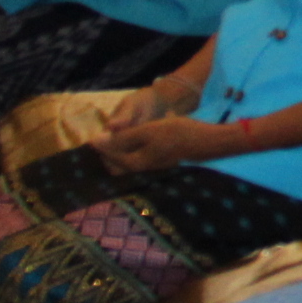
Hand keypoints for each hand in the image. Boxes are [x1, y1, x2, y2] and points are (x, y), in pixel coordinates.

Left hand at [95, 116, 238, 173]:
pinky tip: (140, 142)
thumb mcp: (147, 131)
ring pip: (126, 164)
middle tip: (111, 136)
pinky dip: (133, 153)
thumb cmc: (177, 133)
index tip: (100, 133)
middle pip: (115, 165)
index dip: (102, 144)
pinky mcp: (157, 167)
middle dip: (109, 152)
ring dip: (122, 152)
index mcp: (134, 163)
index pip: (108, 156)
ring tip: (124, 138)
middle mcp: (140, 171)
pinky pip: (137, 162)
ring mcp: (150, 170)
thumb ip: (121, 137)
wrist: (206, 142)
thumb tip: (95, 142)